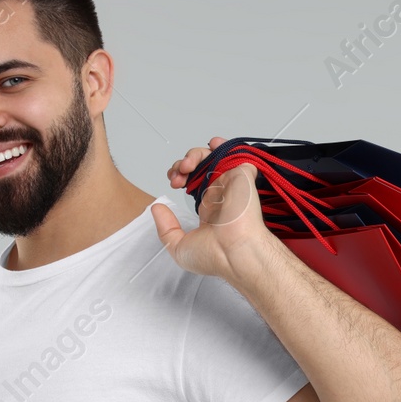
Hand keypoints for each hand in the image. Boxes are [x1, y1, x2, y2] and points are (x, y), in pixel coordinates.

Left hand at [152, 136, 276, 281]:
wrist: (235, 253)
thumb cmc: (214, 256)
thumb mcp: (178, 247)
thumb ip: (165, 228)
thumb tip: (157, 209)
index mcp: (210, 210)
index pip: (194, 183)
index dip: (180, 176)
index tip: (173, 182)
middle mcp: (222, 195)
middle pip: (200, 167)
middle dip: (183, 165)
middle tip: (178, 175)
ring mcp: (233, 184)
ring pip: (214, 157)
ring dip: (195, 155)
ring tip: (187, 165)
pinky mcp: (243, 176)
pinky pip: (237, 152)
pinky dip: (225, 144)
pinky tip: (212, 146)